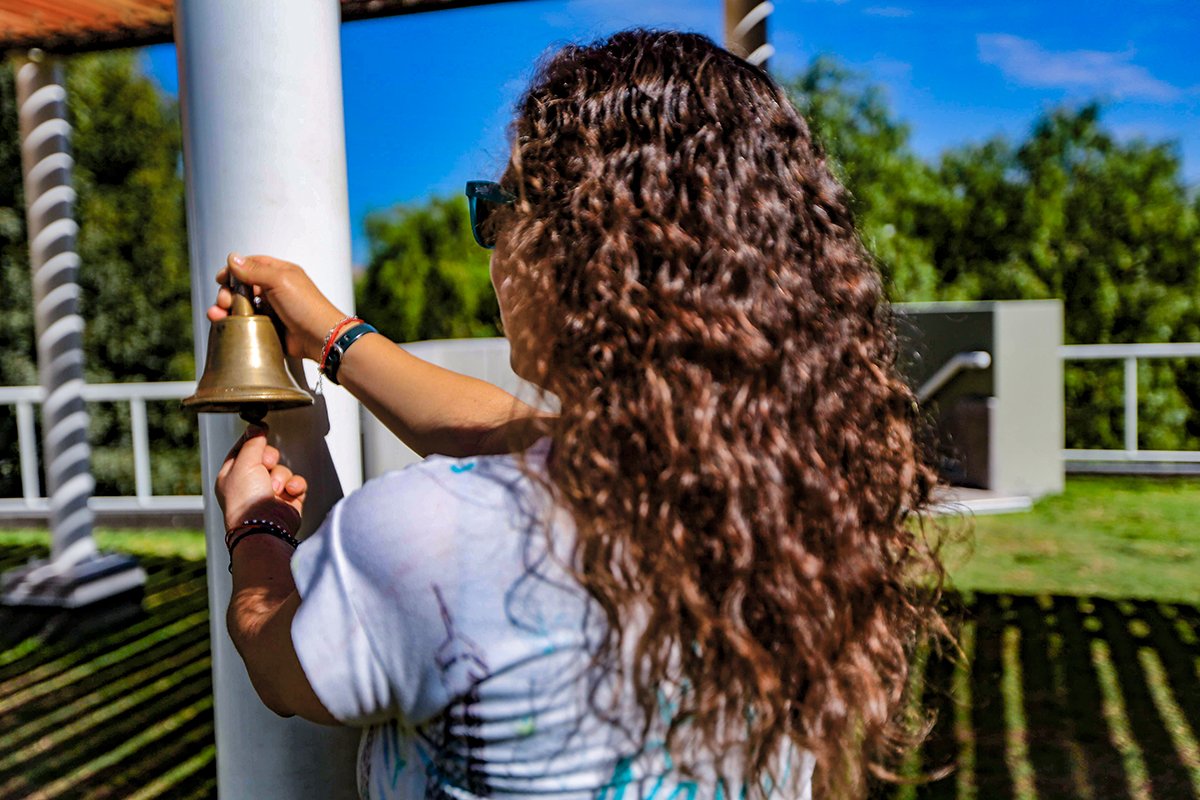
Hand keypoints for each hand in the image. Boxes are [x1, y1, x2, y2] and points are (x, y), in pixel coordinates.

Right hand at [207, 253, 347, 361]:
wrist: (321, 338)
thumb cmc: (306, 306)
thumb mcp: (280, 280)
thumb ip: (254, 270)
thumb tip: (232, 258)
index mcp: (280, 273)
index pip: (250, 265)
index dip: (233, 270)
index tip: (220, 279)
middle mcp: (275, 289)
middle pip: (242, 286)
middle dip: (228, 292)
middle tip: (224, 301)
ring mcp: (271, 309)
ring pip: (242, 305)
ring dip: (226, 308)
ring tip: (217, 313)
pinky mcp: (269, 327)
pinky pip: (247, 322)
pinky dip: (233, 322)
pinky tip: (223, 323)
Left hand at [215, 426, 307, 533]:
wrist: (264, 528)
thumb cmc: (246, 501)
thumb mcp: (243, 463)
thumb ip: (252, 443)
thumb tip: (256, 427)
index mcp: (232, 475)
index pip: (244, 450)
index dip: (253, 440)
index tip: (261, 430)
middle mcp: (250, 483)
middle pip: (267, 457)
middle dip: (270, 459)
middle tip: (267, 466)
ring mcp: (270, 492)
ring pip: (283, 469)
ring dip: (281, 476)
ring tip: (275, 489)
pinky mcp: (288, 500)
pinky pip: (296, 482)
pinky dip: (296, 485)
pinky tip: (290, 491)